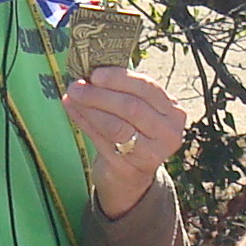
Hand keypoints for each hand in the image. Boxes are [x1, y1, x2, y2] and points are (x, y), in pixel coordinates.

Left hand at [62, 69, 188, 217]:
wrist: (131, 175)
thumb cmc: (133, 133)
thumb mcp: (139, 111)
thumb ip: (123, 91)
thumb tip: (90, 70)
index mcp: (174, 112)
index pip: (148, 88)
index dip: (120, 79)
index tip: (95, 73)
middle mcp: (168, 133)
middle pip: (132, 107)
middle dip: (100, 94)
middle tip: (77, 86)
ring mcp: (151, 153)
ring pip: (116, 126)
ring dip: (90, 108)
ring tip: (72, 96)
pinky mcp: (130, 168)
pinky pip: (102, 141)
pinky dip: (84, 122)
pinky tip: (71, 109)